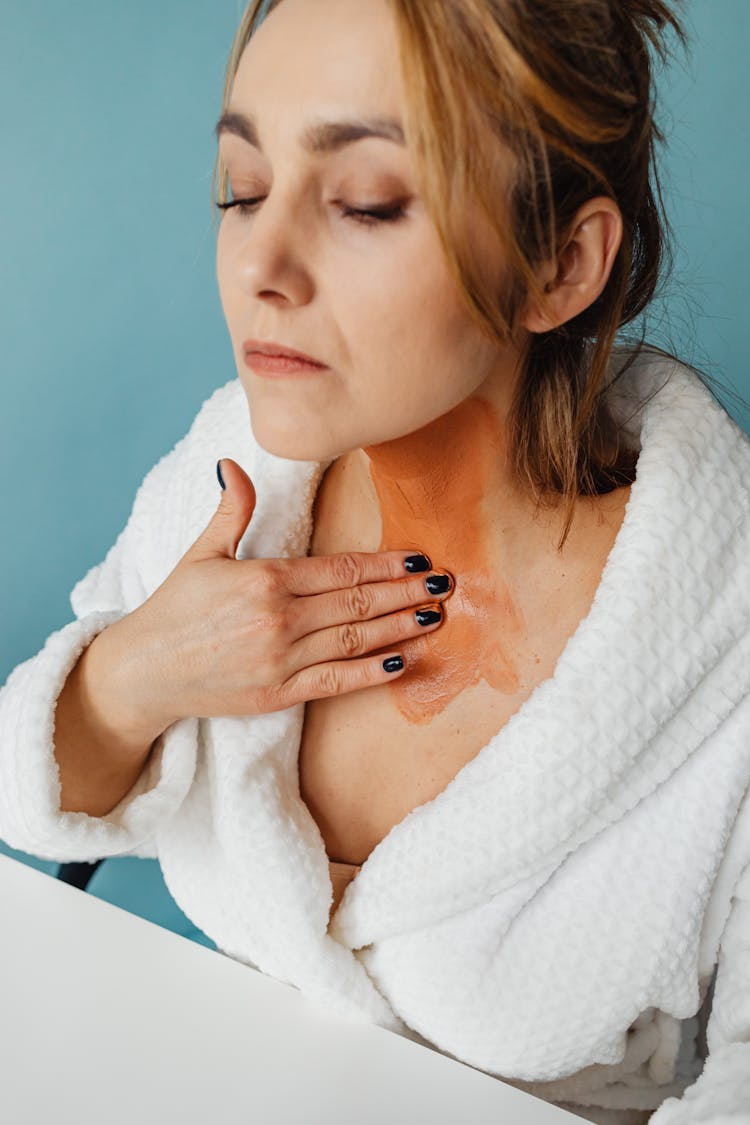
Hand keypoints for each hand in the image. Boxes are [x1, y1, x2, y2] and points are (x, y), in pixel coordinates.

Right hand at [103, 457, 453, 732]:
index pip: (340, 568)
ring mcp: (280, 660)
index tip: (418, 559)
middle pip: (358, 602)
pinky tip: (402, 661)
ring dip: (400, 628)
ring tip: (435, 616)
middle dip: (405, 593)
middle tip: (446, 585)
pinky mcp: (277, 694)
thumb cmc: (173, 609)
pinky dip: (370, 673)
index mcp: (264, 579)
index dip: (385, 564)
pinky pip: (335, 682)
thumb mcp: (201, 553)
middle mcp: (278, 619)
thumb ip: (231, 510)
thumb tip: (233, 463)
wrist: (143, 672)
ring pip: (355, 640)